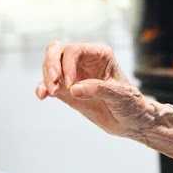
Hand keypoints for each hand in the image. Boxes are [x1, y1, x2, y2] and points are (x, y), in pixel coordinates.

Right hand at [35, 41, 153, 137]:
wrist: (131, 121)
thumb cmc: (131, 104)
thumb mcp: (120, 95)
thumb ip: (98, 89)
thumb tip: (73, 89)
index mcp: (99, 54)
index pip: (74, 50)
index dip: (67, 65)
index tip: (70, 86)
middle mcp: (84, 60)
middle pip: (57, 51)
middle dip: (50, 65)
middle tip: (53, 83)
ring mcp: (74, 74)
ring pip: (50, 65)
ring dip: (46, 78)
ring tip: (51, 93)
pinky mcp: (67, 90)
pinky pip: (49, 84)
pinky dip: (42, 88)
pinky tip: (42, 96)